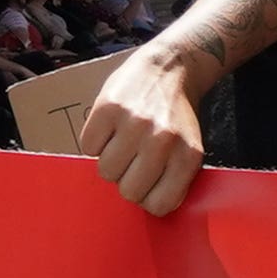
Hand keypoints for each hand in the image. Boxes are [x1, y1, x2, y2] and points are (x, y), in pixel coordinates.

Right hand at [82, 42, 212, 216]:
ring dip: (110, 162)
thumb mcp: (188, 149)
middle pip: (128, 191)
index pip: (157, 205)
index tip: (147, 185)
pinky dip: (95, 141)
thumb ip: (174, 178)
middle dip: (127, 181)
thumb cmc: (176, 117)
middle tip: (133, 162)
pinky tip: (110, 129)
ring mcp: (134, 123)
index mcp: (186, 157)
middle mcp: (162, 141)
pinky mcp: (108, 107)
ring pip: (106, 172)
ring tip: (122, 143)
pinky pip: (88, 146)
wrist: (169, 68)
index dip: (148, 199)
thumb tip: (149, 208)